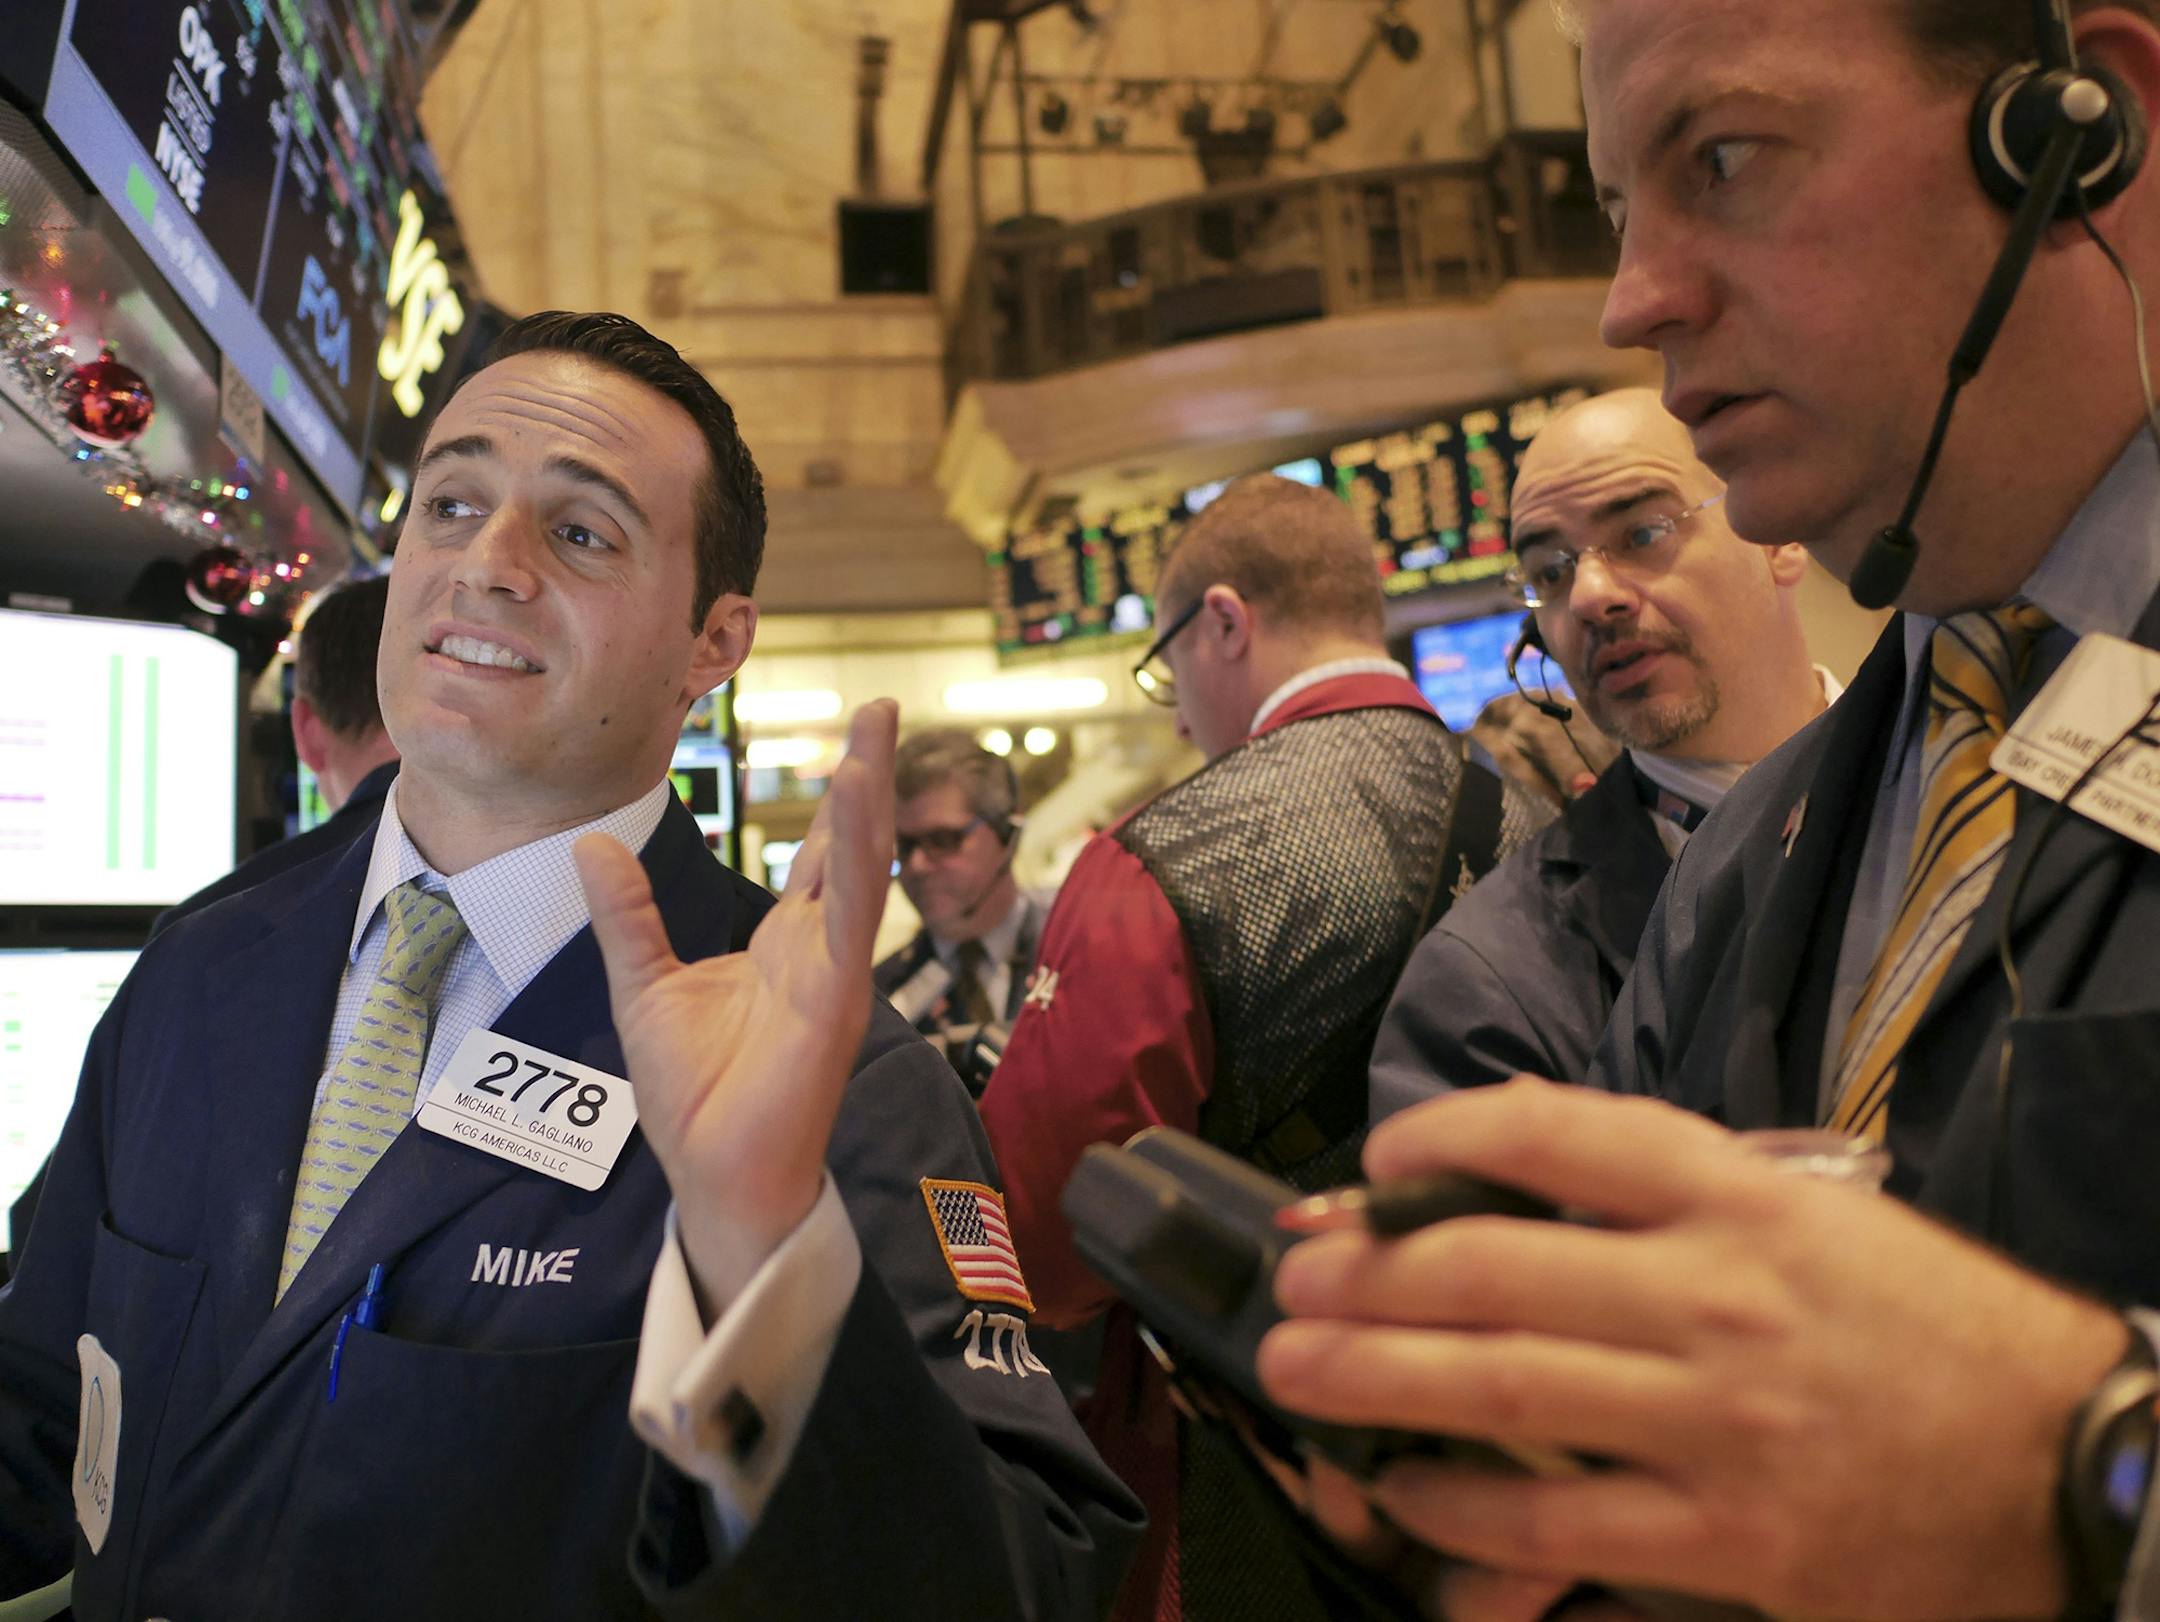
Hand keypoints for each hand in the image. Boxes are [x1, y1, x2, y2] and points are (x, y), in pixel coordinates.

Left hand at [575, 699, 897, 1310]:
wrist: (714, 1175)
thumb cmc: (696, 1095)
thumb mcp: (643, 984)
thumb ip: (627, 915)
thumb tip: (588, 846)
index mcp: (790, 945)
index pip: (821, 854)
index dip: (837, 798)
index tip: (854, 738)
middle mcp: (823, 949)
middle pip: (852, 844)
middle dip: (868, 773)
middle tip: (883, 706)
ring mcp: (836, 972)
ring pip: (859, 868)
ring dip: (868, 797)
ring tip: (876, 730)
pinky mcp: (836, 1000)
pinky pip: (849, 919)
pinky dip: (853, 860)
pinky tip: (856, 809)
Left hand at [1256, 1077, 2128, 1620]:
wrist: (2076, 1467)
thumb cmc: (1930, 1329)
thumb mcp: (1818, 1217)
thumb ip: (1676, 1192)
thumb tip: (1522, 1175)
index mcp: (1740, 1201)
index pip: (1556, 1137)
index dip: (1441, 1138)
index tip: (1376, 1161)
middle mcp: (1716, 1297)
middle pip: (1489, 1266)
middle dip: (1365, 1268)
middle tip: (1295, 1272)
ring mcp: (1717, 1423)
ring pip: (1499, 1389)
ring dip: (1374, 1375)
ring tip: (1295, 1365)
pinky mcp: (1730, 1542)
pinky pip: (1555, 1521)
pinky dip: (1459, 1505)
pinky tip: (1403, 1489)